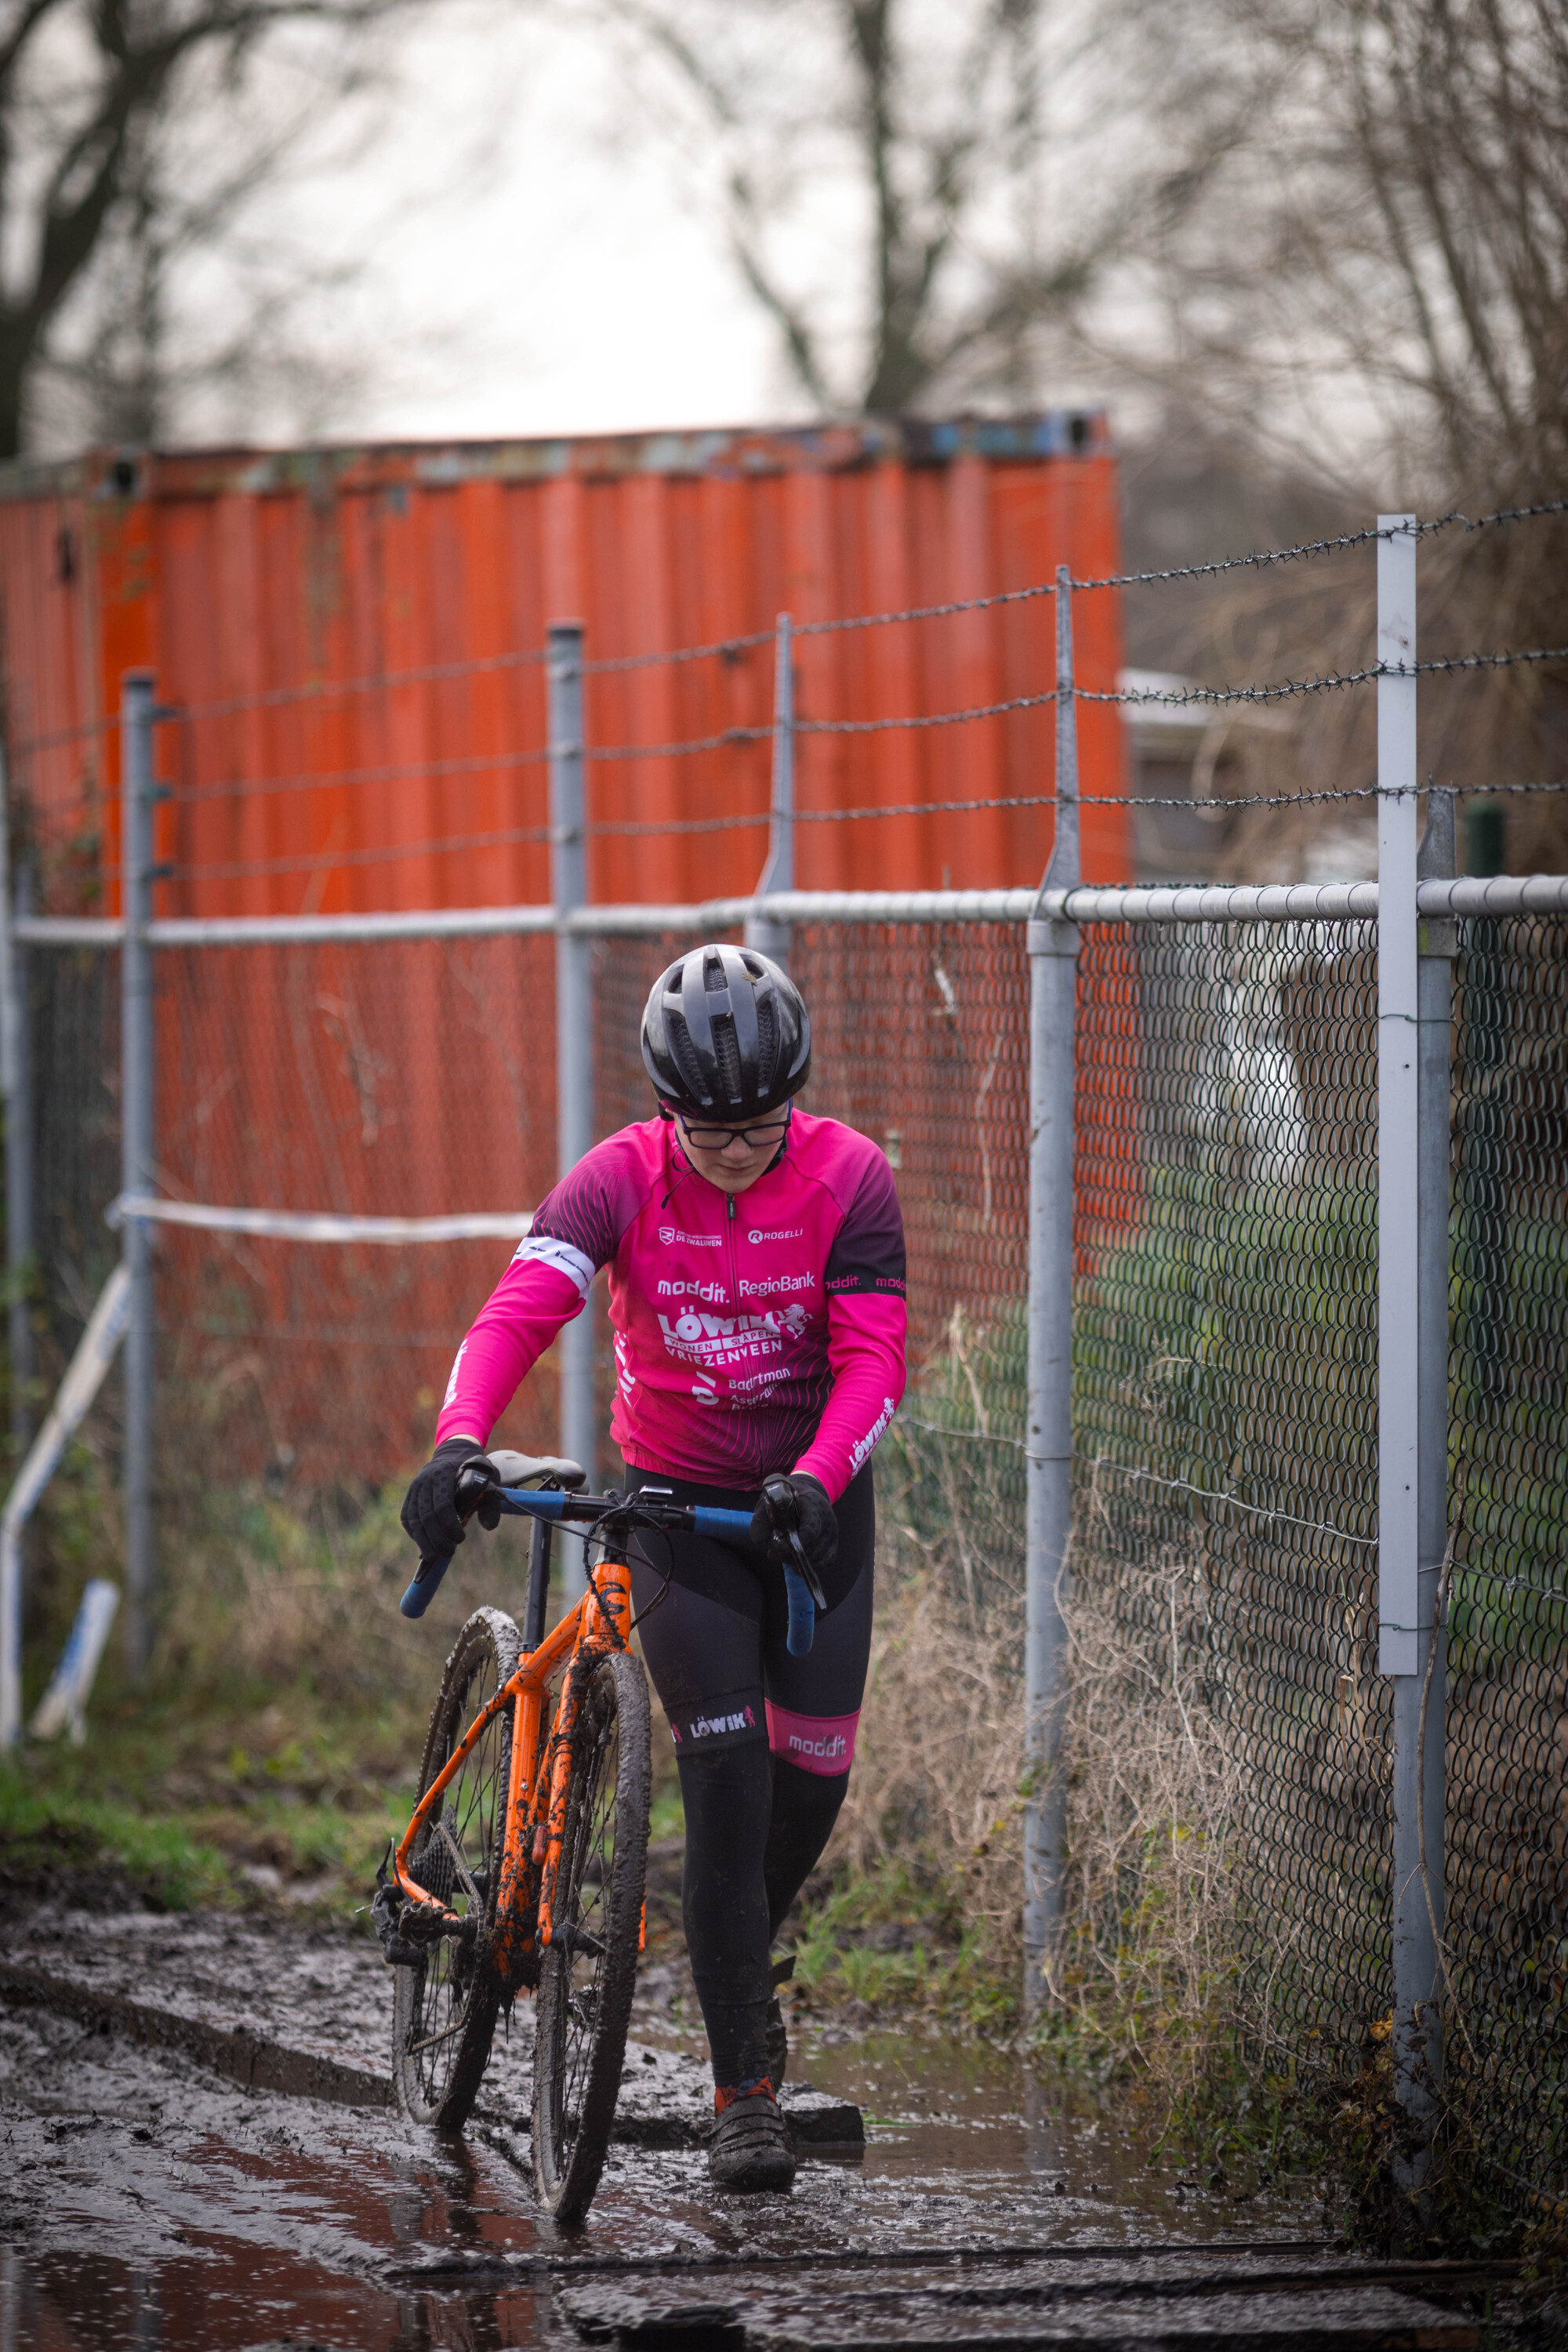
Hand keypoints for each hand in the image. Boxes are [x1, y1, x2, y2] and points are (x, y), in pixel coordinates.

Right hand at [400, 1437, 497, 1558]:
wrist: (453, 1454)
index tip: (460, 1539)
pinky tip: (425, 1544)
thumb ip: (490, 1503)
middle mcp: (424, 1480)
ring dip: (424, 1542)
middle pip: (426, 1516)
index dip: (450, 1526)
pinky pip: (407, 1519)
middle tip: (448, 1552)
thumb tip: (489, 1527)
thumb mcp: (488, 1480)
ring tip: (435, 1556)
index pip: (442, 1504)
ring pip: (414, 1520)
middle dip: (437, 1539)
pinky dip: (415, 1534)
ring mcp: (414, 1488)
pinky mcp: (409, 1497)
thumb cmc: (474, 1470)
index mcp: (443, 1473)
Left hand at [750, 1472, 837, 1582]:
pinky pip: (825, 1562)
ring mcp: (832, 1533)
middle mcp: (827, 1520)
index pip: (810, 1530)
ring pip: (817, 1557)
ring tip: (780, 1554)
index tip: (777, 1548)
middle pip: (812, 1547)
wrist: (807, 1493)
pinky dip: (810, 1566)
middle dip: (789, 1554)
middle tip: (772, 1552)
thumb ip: (762, 1516)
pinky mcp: (833, 1543)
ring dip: (796, 1561)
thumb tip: (758, 1538)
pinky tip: (795, 1564)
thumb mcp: (771, 1499)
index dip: (795, 1544)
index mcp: (814, 1505)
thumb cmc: (787, 1497)